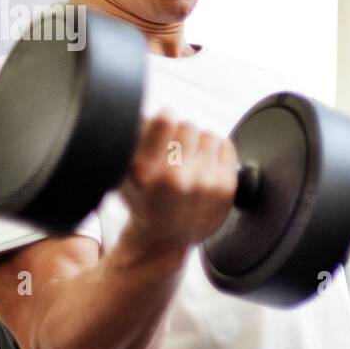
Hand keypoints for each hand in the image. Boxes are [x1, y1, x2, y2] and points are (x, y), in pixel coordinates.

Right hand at [117, 109, 237, 253]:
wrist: (164, 238)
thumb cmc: (144, 200)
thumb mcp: (123, 172)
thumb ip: (135, 139)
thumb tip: (156, 110)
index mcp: (144, 170)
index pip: (165, 120)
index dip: (166, 118)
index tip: (165, 124)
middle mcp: (174, 178)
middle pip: (188, 126)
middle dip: (182, 135)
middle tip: (177, 153)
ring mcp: (202, 184)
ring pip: (208, 135)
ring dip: (200, 144)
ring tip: (190, 162)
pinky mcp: (225, 188)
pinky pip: (226, 145)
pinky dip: (217, 151)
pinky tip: (205, 167)